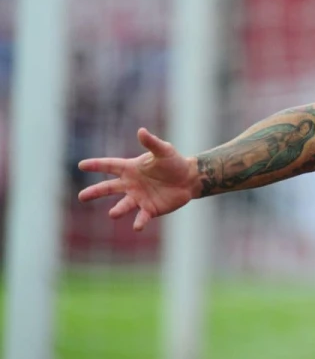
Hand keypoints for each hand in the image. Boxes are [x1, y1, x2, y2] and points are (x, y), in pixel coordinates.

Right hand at [78, 128, 196, 230]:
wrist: (189, 179)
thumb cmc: (173, 162)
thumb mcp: (164, 150)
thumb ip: (151, 143)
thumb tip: (141, 131)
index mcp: (130, 168)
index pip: (110, 166)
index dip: (96, 165)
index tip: (81, 165)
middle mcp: (130, 184)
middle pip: (109, 188)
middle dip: (95, 192)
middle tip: (82, 197)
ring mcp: (138, 198)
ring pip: (124, 205)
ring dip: (118, 210)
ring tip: (112, 214)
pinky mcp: (150, 209)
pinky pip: (142, 216)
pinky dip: (139, 222)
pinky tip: (137, 227)